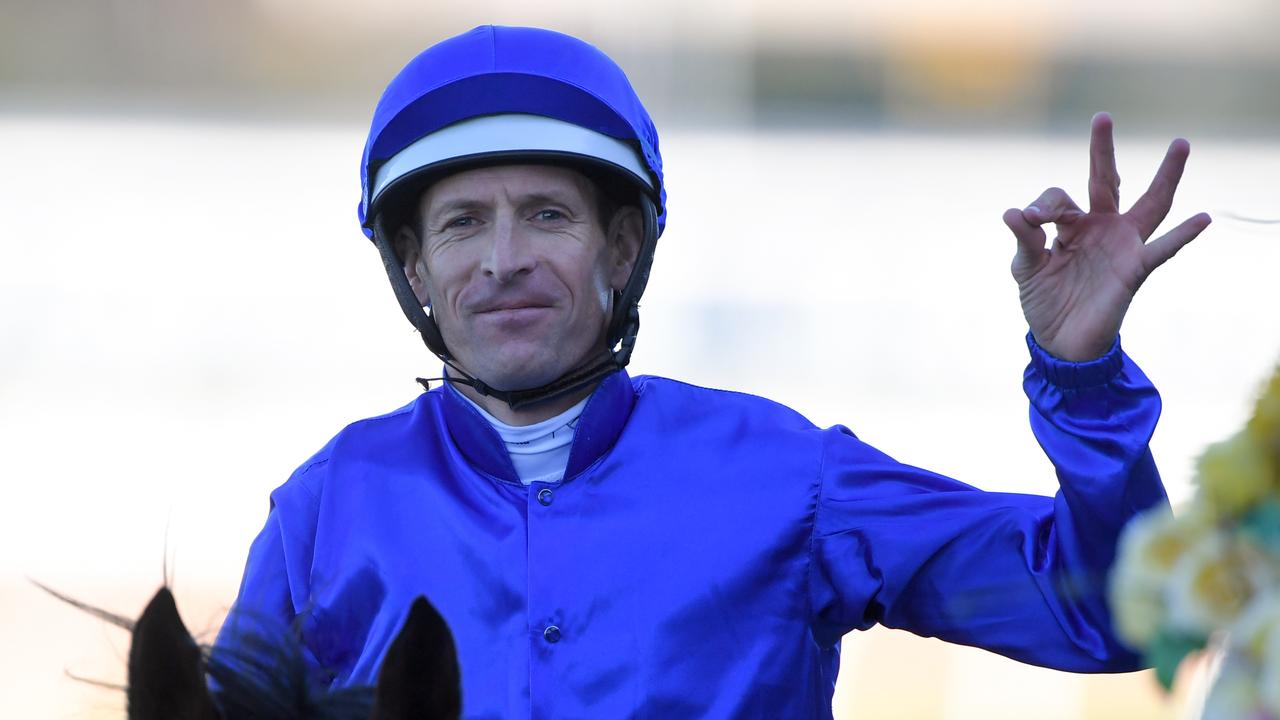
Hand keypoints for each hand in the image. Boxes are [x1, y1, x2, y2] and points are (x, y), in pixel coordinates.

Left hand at [1002, 112, 1211, 360]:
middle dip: (1102, 151)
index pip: (1058, 200)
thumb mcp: (1027, 270)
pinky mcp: (1135, 270)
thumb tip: (1012, 213)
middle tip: (1101, 117)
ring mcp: (1121, 246)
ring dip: (1166, 176)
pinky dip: (1183, 235)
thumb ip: (1024, 242)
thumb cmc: (1045, 302)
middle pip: (1105, 181)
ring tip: (1180, 144)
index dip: (1043, 207)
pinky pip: (1162, 249)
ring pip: (1149, 204)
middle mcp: (1099, 228)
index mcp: (1070, 226)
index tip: (1029, 221)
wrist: (1061, 344)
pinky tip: (1203, 218)